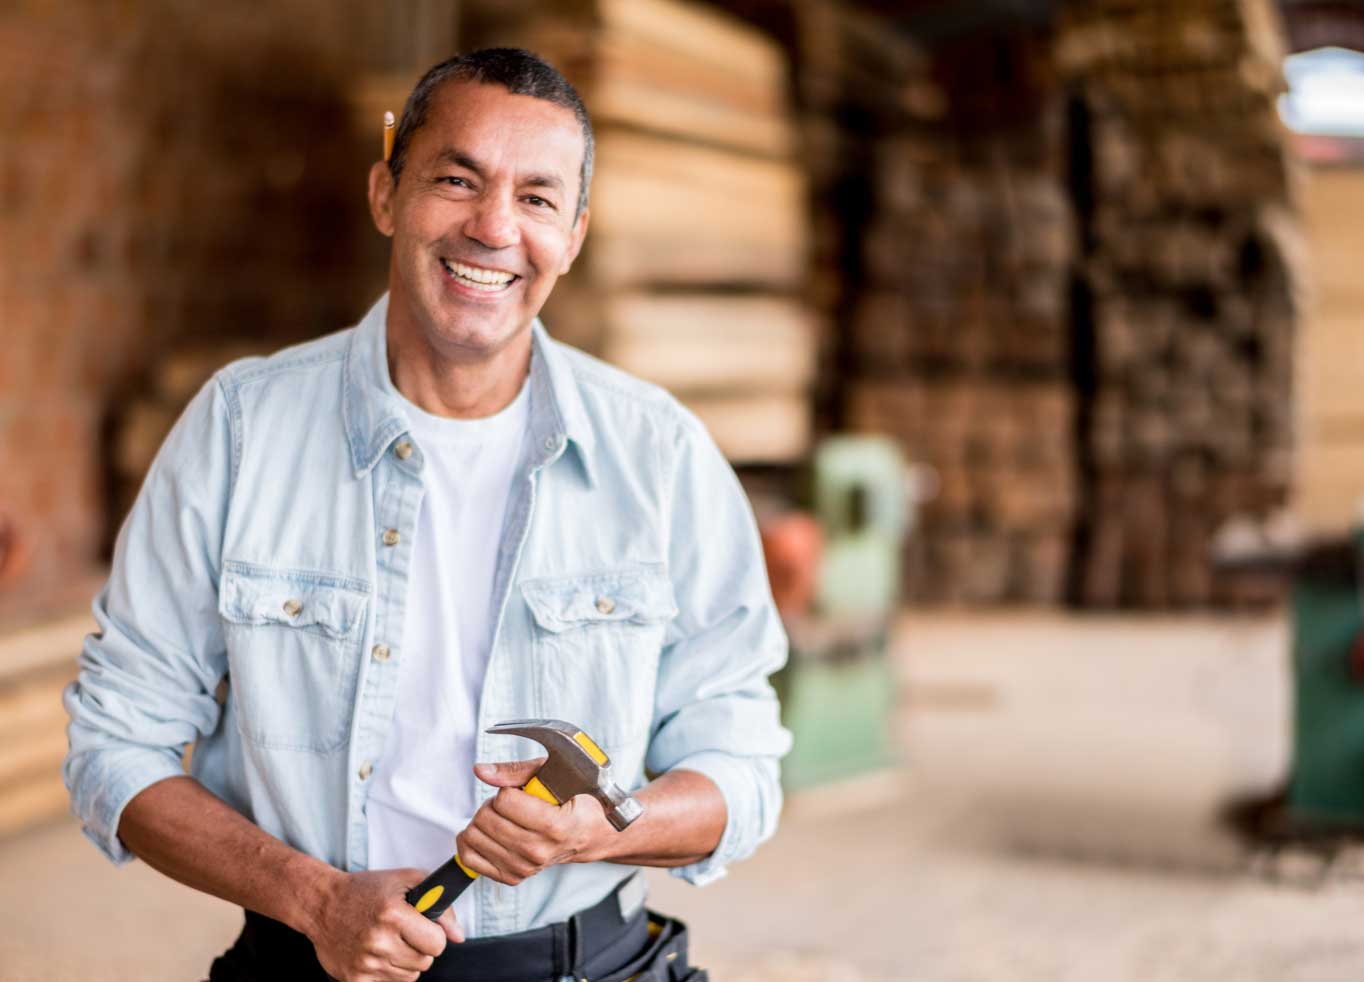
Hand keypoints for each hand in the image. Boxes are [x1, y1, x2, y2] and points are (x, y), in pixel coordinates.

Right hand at [307, 868, 462, 981]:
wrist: (322, 904)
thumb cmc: (366, 890)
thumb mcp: (407, 881)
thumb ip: (440, 905)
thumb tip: (458, 936)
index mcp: (393, 914)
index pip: (437, 944)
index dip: (435, 935)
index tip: (425, 928)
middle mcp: (378, 941)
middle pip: (425, 963)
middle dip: (420, 949)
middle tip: (404, 933)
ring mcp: (365, 963)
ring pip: (410, 978)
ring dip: (405, 962)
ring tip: (389, 942)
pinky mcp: (354, 980)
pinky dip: (388, 973)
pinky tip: (377, 955)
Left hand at [455, 757, 612, 884]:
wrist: (591, 836)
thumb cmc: (576, 803)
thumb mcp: (555, 775)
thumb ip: (516, 771)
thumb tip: (481, 771)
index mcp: (553, 826)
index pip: (503, 801)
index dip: (508, 789)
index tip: (521, 792)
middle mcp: (537, 851)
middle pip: (485, 818)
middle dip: (493, 803)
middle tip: (511, 804)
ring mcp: (524, 867)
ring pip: (474, 836)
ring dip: (484, 821)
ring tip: (504, 818)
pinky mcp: (512, 877)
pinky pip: (469, 858)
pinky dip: (472, 841)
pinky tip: (487, 832)